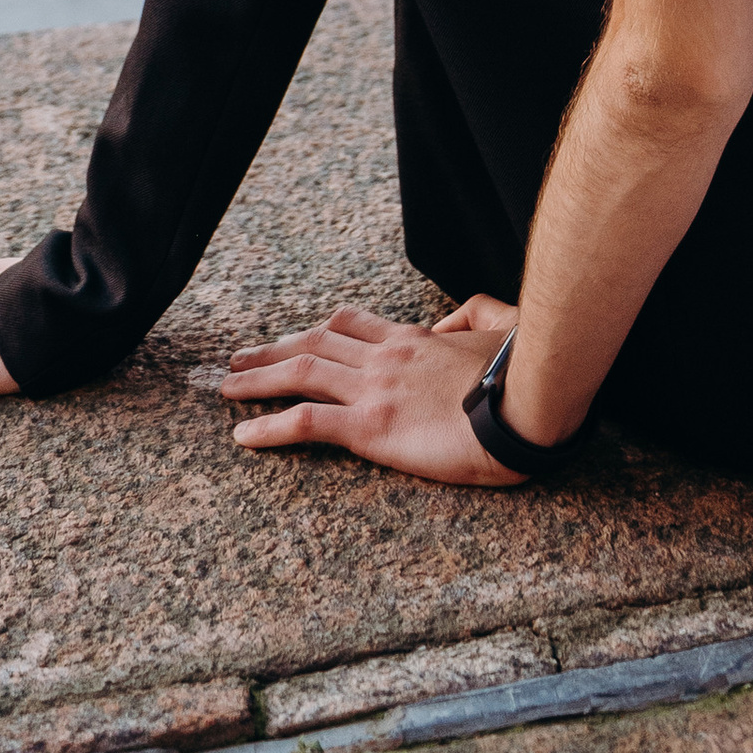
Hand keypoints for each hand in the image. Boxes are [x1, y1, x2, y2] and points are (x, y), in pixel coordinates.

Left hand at [221, 304, 526, 483]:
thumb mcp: (502, 329)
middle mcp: (386, 356)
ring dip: (257, 378)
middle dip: (272, 349)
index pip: (351, 324)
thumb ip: (472, 316)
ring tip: (226, 386)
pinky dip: (270, 426)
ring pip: (301, 372)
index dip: (315, 331)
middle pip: (314, 342)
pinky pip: (308, 421)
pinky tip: (244, 436)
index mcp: (414, 337)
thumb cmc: (523, 376)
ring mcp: (375, 388)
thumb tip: (450, 321)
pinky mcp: (372, 426)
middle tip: (238, 358)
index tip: (294, 339)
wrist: (526, 410)